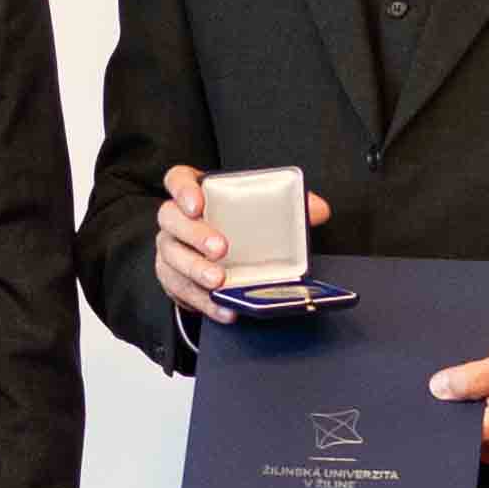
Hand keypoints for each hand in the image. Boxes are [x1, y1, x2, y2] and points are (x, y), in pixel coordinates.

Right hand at [152, 164, 327, 321]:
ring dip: (196, 270)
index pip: (178, 180)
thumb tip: (318, 209)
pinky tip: (223, 307)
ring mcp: (170, 249)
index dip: (183, 190)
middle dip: (195, 234)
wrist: (221, 259)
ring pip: (172, 257)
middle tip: (220, 248)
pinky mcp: (172, 279)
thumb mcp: (261, 211)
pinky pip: (182, 291)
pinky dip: (204, 302)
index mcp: (195, 193)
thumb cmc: (237, 226)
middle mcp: (175, 219)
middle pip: (171, 219)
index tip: (198, 204)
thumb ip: (288, 205)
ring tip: (219, 280)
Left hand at [429, 338, 488, 458]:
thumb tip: (439, 387)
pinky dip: (472, 416)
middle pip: (456, 432)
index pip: (450, 429)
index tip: (438, 389)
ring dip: (462, 412)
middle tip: (456, 384)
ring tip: (471, 389)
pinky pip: (475, 433)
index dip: (440, 408)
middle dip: (450, 409)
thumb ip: (471, 377)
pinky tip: (478, 398)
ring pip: (464, 433)